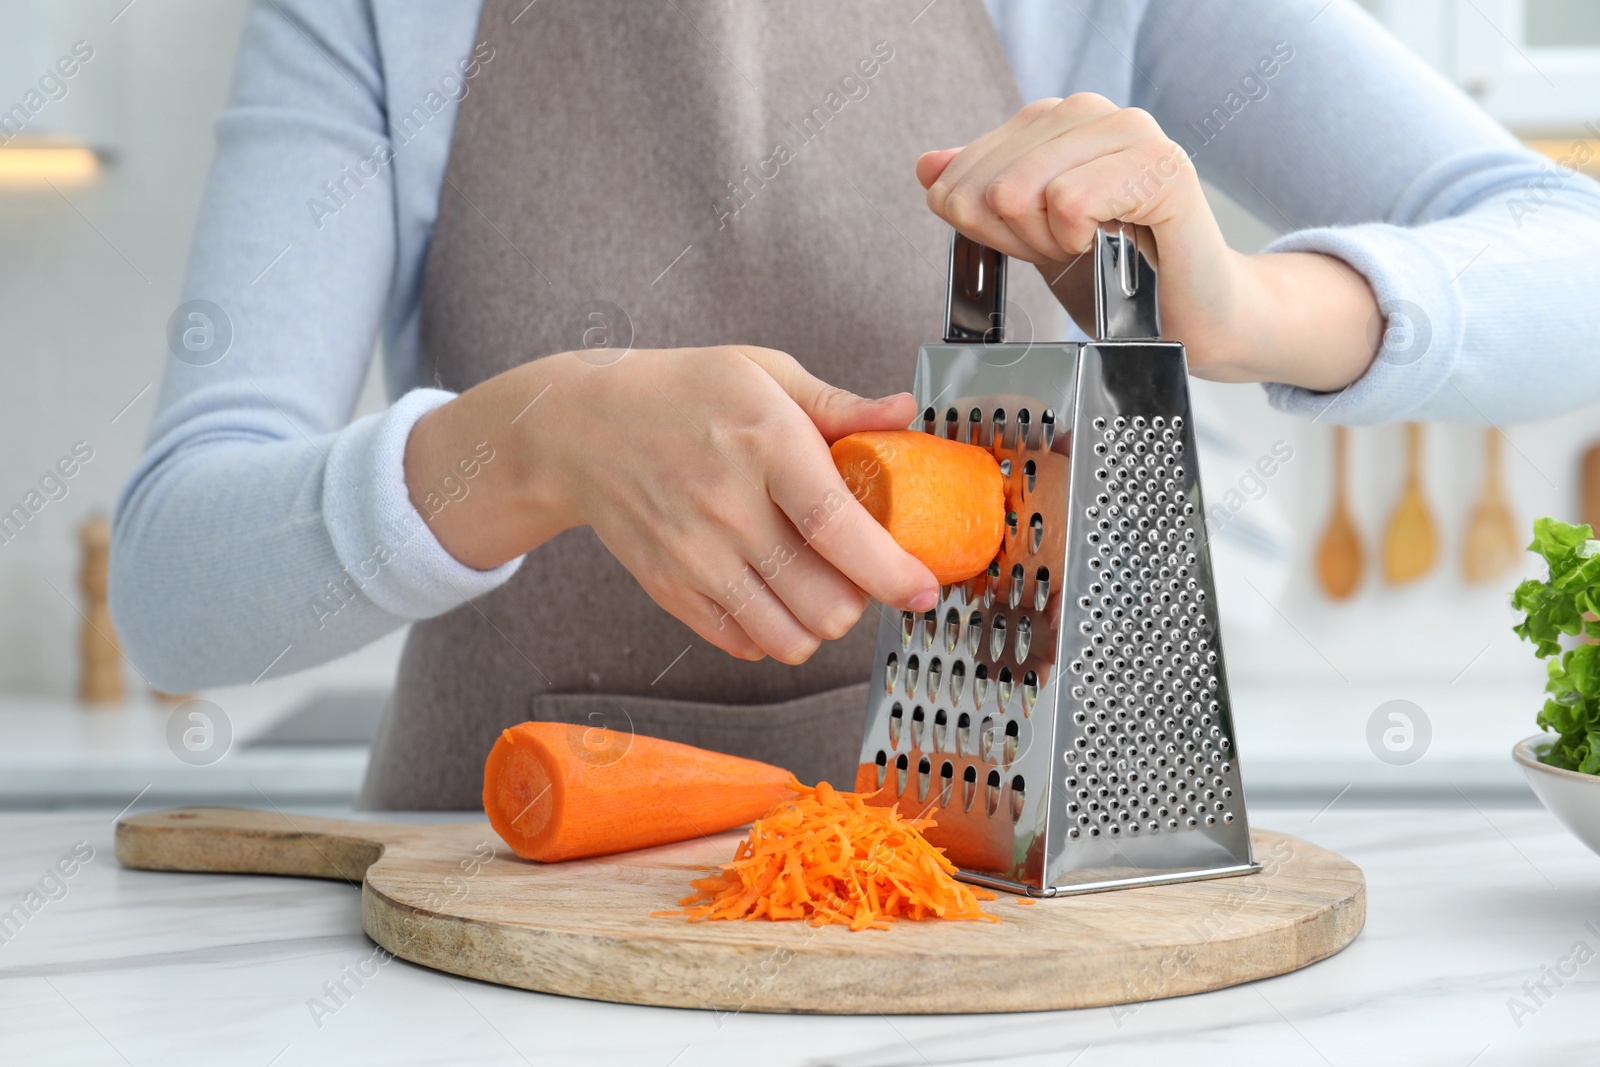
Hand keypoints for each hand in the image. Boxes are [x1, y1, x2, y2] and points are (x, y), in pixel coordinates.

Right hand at [404, 346, 940, 663]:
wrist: (581, 428)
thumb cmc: (681, 394)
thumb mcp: (762, 373)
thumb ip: (840, 403)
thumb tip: (906, 413)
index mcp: (764, 443)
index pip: (838, 527)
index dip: (890, 571)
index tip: (924, 590)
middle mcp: (728, 507)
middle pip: (823, 601)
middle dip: (861, 601)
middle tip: (861, 574)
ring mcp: (695, 556)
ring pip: (788, 638)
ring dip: (820, 626)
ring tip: (820, 590)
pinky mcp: (670, 590)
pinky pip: (743, 644)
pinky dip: (772, 635)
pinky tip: (772, 595)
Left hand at [918, 95, 1378, 391]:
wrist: (1190, 318)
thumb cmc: (1115, 277)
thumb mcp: (1030, 237)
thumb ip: (980, 197)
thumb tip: (927, 167)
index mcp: (1059, 119)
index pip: (966, 169)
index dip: (984, 226)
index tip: (1034, 246)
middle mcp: (1095, 112)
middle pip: (990, 182)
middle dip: (1016, 238)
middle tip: (1067, 253)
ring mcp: (1133, 134)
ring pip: (1023, 189)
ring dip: (1047, 242)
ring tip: (1088, 250)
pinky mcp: (1162, 169)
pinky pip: (1070, 201)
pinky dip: (1077, 240)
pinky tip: (1106, 245)